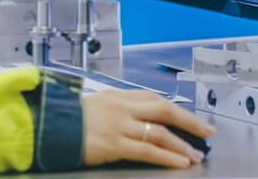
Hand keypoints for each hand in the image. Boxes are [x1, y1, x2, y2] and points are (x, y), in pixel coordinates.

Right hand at [82, 89, 214, 168]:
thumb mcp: (96, 104)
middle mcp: (122, 107)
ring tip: (196, 155)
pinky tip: (180, 162)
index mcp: (117, 95)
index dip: (175, 107)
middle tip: (207, 132)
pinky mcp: (116, 145)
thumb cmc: (70, 118)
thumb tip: (139, 117)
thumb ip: (118, 108)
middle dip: (189, 120)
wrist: (51, 126)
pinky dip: (167, 156)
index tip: (190, 116)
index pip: (152, 97)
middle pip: (163, 109)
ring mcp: (120, 125)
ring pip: (160, 132)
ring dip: (182, 144)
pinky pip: (148, 150)